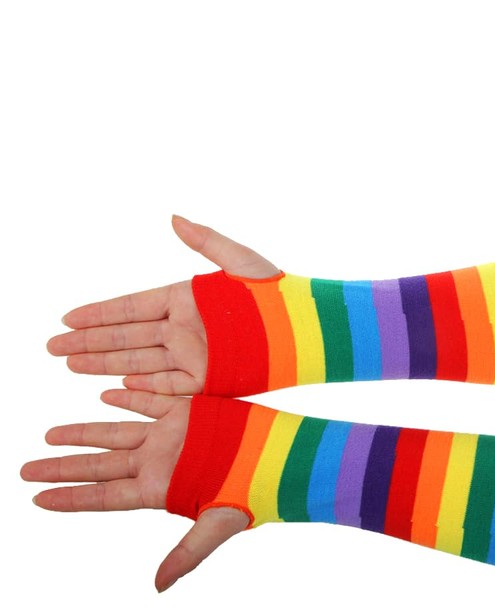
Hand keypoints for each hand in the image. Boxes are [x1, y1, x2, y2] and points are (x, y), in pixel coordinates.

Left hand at [20, 389, 249, 591]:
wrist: (279, 459)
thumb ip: (186, 555)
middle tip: (26, 468)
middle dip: (62, 466)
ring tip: (51, 434)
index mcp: (159, 489)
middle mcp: (158, 462)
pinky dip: (127, 398)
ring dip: (83, 432)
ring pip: (115, 432)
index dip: (71, 497)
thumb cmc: (251, 496)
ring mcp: (170, 436)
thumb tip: (159, 588)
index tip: (37, 499)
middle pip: (99, 464)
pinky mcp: (186, 412)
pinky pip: (149, 403)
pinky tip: (104, 396)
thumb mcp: (216, 527)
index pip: (104, 495)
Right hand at [47, 216, 280, 394]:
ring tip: (70, 364)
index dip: (99, 313)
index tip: (67, 317)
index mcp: (186, 300)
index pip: (131, 308)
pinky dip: (143, 385)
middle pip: (126, 338)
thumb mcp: (241, 261)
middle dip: (88, 342)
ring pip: (139, 362)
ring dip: (104, 365)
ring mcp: (194, 356)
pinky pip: (169, 385)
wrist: (307, 330)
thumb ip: (206, 241)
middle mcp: (183, 329)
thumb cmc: (279, 293)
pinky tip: (115, 385)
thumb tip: (173, 216)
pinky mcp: (209, 380)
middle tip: (53, 347)